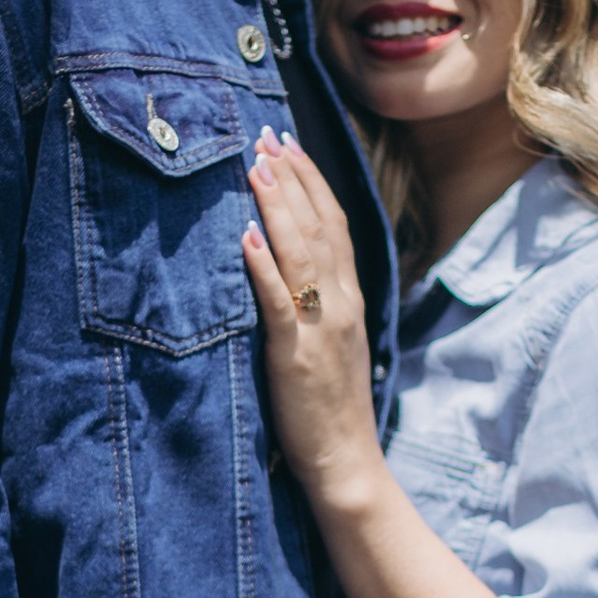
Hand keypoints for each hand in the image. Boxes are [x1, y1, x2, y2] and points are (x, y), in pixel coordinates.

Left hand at [242, 133, 381, 511]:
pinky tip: (248, 236)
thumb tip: (286, 266)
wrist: (347, 462)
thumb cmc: (331, 408)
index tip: (286, 144)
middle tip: (264, 135)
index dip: (311, 181)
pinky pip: (280, 303)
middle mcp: (341, 304)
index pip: (334, 225)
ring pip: (302, 253)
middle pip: (319, 226)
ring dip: (278, 205)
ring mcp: (321, 328)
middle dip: (291, 177)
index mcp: (349, 300)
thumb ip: (315, 304)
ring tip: (254, 166)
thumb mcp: (330, 345)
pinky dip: (264, 267)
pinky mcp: (296, 355)